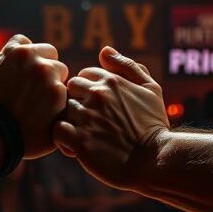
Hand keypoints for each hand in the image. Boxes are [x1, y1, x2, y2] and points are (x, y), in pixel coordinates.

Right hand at [0, 34, 68, 158]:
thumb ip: (7, 53)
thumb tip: (24, 44)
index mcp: (21, 52)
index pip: (37, 47)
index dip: (33, 61)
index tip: (26, 76)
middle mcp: (38, 63)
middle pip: (53, 59)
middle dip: (47, 72)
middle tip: (34, 91)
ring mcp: (51, 80)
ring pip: (63, 76)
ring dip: (55, 86)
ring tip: (40, 103)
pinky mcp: (60, 99)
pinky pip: (67, 95)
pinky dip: (60, 103)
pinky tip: (47, 113)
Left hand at [55, 46, 168, 189]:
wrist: (155, 160)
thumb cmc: (153, 126)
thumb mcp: (150, 89)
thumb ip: (127, 67)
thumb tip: (104, 51)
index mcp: (112, 81)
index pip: (84, 75)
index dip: (89, 91)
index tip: (98, 108)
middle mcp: (98, 95)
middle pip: (70, 89)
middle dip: (77, 103)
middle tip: (88, 122)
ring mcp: (88, 118)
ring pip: (63, 110)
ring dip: (70, 122)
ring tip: (84, 136)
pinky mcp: (80, 141)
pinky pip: (57, 131)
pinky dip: (62, 139)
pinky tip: (74, 147)